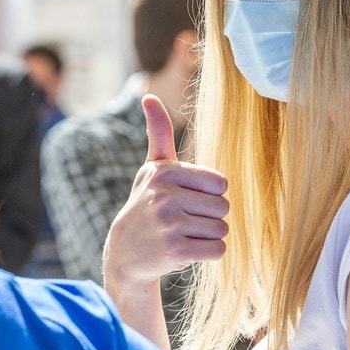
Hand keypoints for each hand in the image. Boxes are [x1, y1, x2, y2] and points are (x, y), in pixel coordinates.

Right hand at [102, 95, 228, 349]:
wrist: (126, 253)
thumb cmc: (148, 204)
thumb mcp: (153, 168)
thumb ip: (159, 132)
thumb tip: (149, 96)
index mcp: (165, 171)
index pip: (220, 183)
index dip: (210, 195)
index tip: (187, 200)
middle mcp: (165, 194)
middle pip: (223, 207)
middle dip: (210, 217)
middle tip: (184, 221)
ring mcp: (170, 222)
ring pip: (222, 229)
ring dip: (208, 236)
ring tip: (183, 235)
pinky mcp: (175, 250)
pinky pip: (218, 250)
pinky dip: (208, 254)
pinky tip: (185, 250)